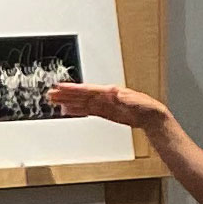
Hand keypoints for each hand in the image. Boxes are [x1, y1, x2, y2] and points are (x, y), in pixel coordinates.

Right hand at [46, 83, 167, 130]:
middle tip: (51, 94)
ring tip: (55, 101)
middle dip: (65, 94)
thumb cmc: (147, 107)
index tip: (61, 87)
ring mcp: (104, 105)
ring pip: (82, 102)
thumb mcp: (137, 102)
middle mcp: (104, 97)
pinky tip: (69, 110)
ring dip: (68, 101)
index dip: (73, 89)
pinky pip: (87, 110)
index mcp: (110, 92)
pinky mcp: (105, 112)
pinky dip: (77, 110)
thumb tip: (114, 93)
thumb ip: (124, 98)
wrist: (152, 117)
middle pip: (81, 95)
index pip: (87, 90)